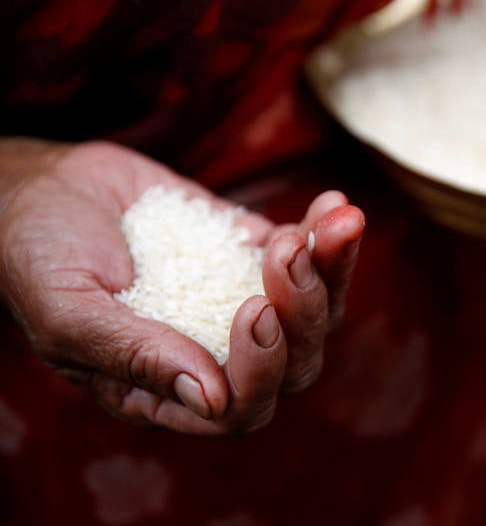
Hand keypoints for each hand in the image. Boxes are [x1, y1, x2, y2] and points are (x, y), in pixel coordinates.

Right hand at [0, 140, 364, 434]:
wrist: (47, 190)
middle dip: (305, 308)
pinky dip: (325, 234)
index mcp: (167, 389)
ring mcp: (240, 302)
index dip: (262, 369)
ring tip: (333, 220)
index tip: (252, 308)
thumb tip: (210, 399)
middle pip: (294, 361)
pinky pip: (308, 256)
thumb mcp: (70, 311)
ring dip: (331, 267)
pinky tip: (333, 205)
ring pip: (315, 309)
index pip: (241, 408)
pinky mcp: (251, 256)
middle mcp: (215, 354)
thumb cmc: (40, 257)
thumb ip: (135, 357)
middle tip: (284, 252)